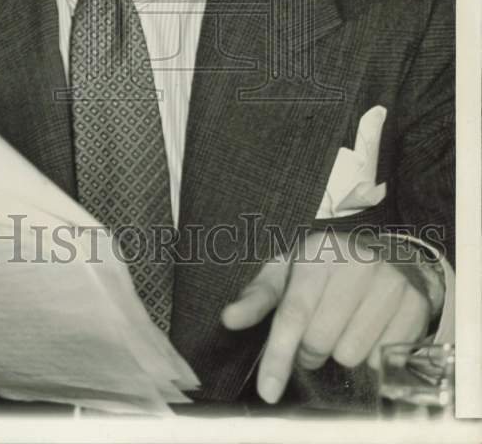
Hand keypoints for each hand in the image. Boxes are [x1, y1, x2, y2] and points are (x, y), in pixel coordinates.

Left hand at [221, 231, 430, 403]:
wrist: (389, 256)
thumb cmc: (326, 269)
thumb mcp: (288, 272)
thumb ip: (257, 297)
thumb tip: (229, 319)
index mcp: (318, 252)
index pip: (293, 314)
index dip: (279, 355)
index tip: (268, 391)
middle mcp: (355, 262)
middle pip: (320, 341)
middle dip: (310, 351)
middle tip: (314, 338)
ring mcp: (389, 282)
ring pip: (351, 354)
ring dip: (340, 353)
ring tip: (342, 330)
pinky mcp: (414, 305)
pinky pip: (383, 358)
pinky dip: (371, 355)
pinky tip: (370, 330)